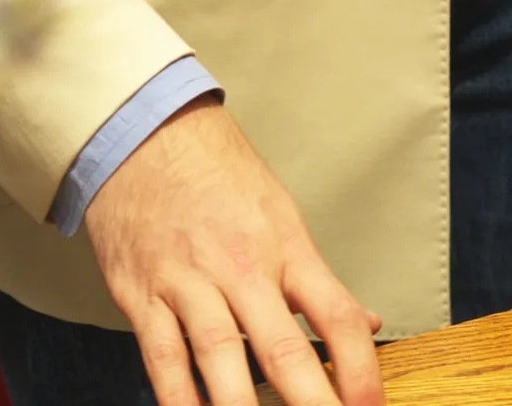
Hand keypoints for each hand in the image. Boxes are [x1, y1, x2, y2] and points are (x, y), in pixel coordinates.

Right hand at [83, 98, 382, 405]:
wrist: (145, 134)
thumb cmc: (218, 175)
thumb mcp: (283, 214)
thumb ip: (319, 280)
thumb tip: (368, 322)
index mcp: (286, 246)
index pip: (336, 315)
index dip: (359, 367)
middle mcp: (242, 266)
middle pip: (282, 347)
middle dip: (311, 401)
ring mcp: (189, 282)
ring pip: (221, 356)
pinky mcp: (143, 296)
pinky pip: (163, 357)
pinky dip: (178, 398)